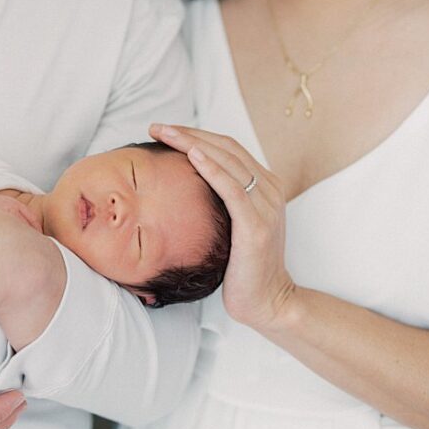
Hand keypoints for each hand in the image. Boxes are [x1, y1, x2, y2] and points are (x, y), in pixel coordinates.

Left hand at [150, 124, 295, 331]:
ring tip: (166, 134)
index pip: (227, 147)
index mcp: (265, 185)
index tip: (166, 130)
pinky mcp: (257, 225)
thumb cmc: (243, 265)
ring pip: (228, 162)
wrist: (268, 302)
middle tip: (158, 126)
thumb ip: (221, 199)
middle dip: (189, 133)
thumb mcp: (233, 224)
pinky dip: (213, 169)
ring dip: (193, 143)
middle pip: (226, 148)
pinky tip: (192, 156)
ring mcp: (266, 206)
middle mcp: (269, 190)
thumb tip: (186, 181)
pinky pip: (233, 189)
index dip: (196, 134)